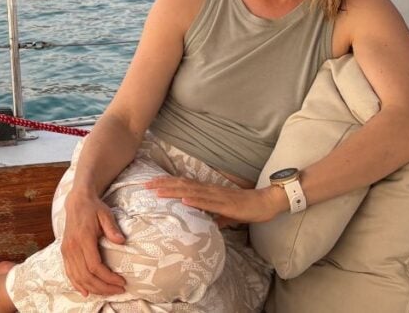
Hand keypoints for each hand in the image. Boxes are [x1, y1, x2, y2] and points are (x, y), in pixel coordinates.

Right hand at [59, 189, 126, 296]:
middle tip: (119, 290)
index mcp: (83, 238)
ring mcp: (67, 250)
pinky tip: (86, 292)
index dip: (108, 277)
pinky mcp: (64, 252)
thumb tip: (121, 241)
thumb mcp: (106, 214)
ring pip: (78, 277)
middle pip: (86, 275)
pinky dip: (77, 285)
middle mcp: (72, 247)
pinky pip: (69, 273)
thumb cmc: (94, 208)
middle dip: (103, 287)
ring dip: (93, 289)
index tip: (121, 281)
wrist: (77, 201)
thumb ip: (112, 228)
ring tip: (108, 292)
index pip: (94, 265)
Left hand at [144, 177, 286, 226]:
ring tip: (157, 192)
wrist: (264, 203)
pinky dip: (195, 200)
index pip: (182, 185)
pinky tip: (184, 200)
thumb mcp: (224, 214)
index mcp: (207, 191)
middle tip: (144, 186)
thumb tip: (204, 224)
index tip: (150, 184)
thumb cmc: (245, 207)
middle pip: (181, 185)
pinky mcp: (226, 204)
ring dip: (173, 191)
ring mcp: (216, 196)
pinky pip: (208, 202)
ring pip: (191, 191)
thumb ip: (213, 216)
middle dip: (162, 185)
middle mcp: (209, 190)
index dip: (166, 183)